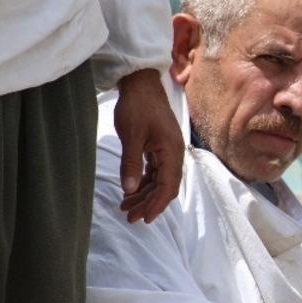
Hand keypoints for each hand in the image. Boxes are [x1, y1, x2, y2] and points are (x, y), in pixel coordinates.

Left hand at [114, 68, 184, 222]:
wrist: (140, 83)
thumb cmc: (137, 106)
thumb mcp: (131, 136)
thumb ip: (131, 164)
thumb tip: (130, 190)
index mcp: (171, 150)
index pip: (168, 186)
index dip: (156, 204)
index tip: (144, 218)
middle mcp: (174, 153)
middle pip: (166, 186)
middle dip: (149, 203)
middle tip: (130, 217)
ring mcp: (168, 150)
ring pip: (160, 180)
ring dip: (145, 195)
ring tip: (126, 207)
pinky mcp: (160, 147)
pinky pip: (156, 171)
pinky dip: (145, 182)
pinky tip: (132, 190)